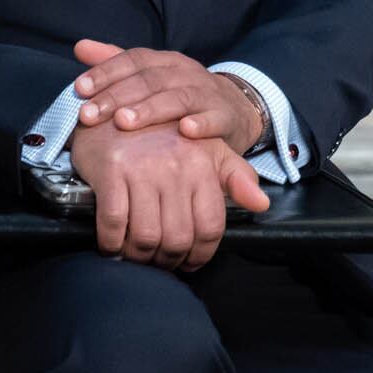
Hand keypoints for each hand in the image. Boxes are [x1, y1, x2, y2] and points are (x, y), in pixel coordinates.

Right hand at [68, 120, 269, 269]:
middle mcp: (175, 168)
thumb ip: (238, 178)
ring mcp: (141, 170)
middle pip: (178, 237)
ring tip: (138, 257)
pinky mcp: (110, 172)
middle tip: (161, 263)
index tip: (191, 263)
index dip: (202, 254)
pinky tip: (113, 247)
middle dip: (170, 260)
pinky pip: (113, 223)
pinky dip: (111, 243)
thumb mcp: (209, 150)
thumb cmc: (167, 138)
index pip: (211, 226)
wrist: (118, 109)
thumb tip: (262, 204)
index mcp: (203, 166)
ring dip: (140, 257)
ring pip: (146, 236)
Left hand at [73, 39, 263, 150]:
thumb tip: (80, 46)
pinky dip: (201, 123)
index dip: (106, 72)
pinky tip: (185, 130)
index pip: (134, 59)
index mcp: (166, 61)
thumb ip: (116, 63)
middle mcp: (187, 73)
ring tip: (125, 122)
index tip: (80, 89)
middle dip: (117, 96)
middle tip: (90, 115)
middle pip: (150, 80)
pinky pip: (214, 118)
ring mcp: (208, 94)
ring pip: (179, 97)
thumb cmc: (183, 94)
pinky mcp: (225, 116)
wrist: (236, 110)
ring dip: (151, 109)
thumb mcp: (152, 76)